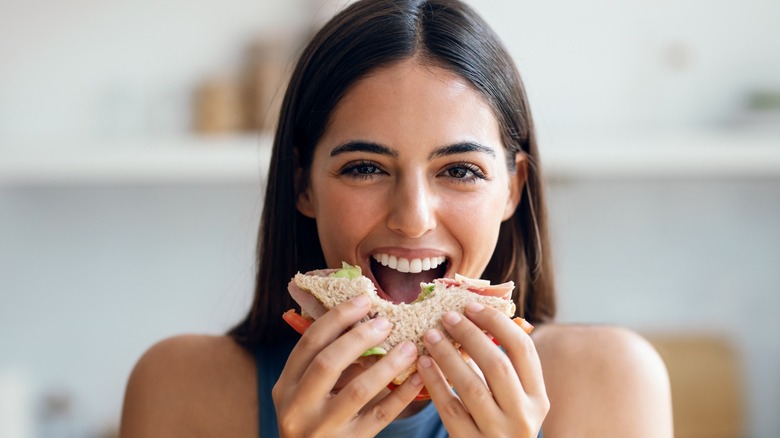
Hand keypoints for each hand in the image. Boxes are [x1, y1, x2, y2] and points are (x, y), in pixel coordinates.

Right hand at [273, 295, 423, 436]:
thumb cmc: (314, 422)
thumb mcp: (306, 394)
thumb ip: (327, 365)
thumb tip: (365, 322)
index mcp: (285, 387)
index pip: (309, 342)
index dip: (337, 317)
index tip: (364, 300)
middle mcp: (297, 408)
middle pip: (328, 362)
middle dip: (360, 337)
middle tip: (386, 321)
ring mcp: (322, 429)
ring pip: (358, 390)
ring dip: (388, 364)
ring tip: (409, 347)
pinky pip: (380, 416)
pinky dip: (402, 394)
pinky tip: (419, 377)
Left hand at [416, 302, 548, 436]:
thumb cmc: (500, 423)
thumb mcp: (514, 399)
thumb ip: (504, 367)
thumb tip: (476, 317)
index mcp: (537, 397)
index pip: (523, 349)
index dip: (497, 323)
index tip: (472, 306)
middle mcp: (523, 416)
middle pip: (497, 365)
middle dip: (470, 335)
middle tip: (447, 316)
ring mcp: (497, 433)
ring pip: (472, 387)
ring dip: (448, 356)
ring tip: (430, 335)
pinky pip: (450, 408)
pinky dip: (435, 382)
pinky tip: (423, 364)